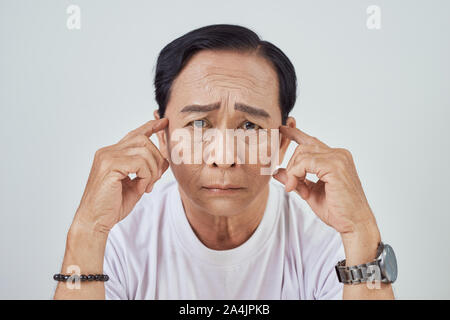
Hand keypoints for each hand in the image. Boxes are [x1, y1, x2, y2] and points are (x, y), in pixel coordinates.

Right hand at [74, 118, 168, 233]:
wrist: (94, 221)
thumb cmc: (112, 205)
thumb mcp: (135, 184)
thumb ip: (147, 171)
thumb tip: (164, 161)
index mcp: (112, 154)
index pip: (134, 134)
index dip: (150, 126)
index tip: (163, 121)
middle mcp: (108, 151)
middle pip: (144, 140)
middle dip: (156, 159)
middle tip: (154, 180)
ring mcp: (107, 156)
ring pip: (144, 151)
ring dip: (152, 170)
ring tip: (146, 186)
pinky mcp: (110, 166)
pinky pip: (140, 163)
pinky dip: (146, 176)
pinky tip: (141, 188)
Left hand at [273, 125, 376, 234]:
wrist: (354, 224)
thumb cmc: (337, 210)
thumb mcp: (309, 192)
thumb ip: (295, 179)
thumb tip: (276, 171)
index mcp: (335, 158)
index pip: (312, 141)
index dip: (295, 134)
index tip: (282, 129)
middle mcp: (339, 154)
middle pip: (302, 148)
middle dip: (291, 167)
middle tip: (291, 186)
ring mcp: (338, 158)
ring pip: (302, 154)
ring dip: (293, 173)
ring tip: (297, 190)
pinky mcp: (335, 166)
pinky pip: (305, 163)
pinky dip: (297, 175)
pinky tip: (300, 189)